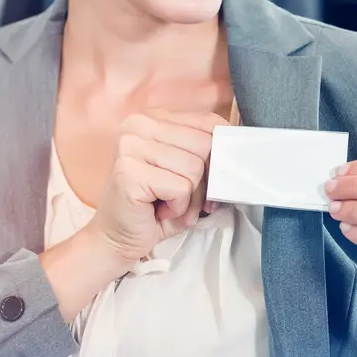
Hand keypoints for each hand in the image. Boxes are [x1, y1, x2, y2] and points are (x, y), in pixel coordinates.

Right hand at [84, 110, 226, 266]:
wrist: (116, 238)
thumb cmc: (155, 206)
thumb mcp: (185, 171)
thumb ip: (205, 152)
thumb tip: (240, 151)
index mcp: (153, 117)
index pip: (208, 122)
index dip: (219, 155)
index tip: (211, 179)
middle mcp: (138, 125)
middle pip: (205, 145)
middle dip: (204, 182)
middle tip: (185, 199)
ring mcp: (130, 146)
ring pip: (195, 168)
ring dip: (191, 198)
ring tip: (170, 206)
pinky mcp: (128, 172)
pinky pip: (180, 187)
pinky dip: (179, 208)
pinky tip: (160, 211)